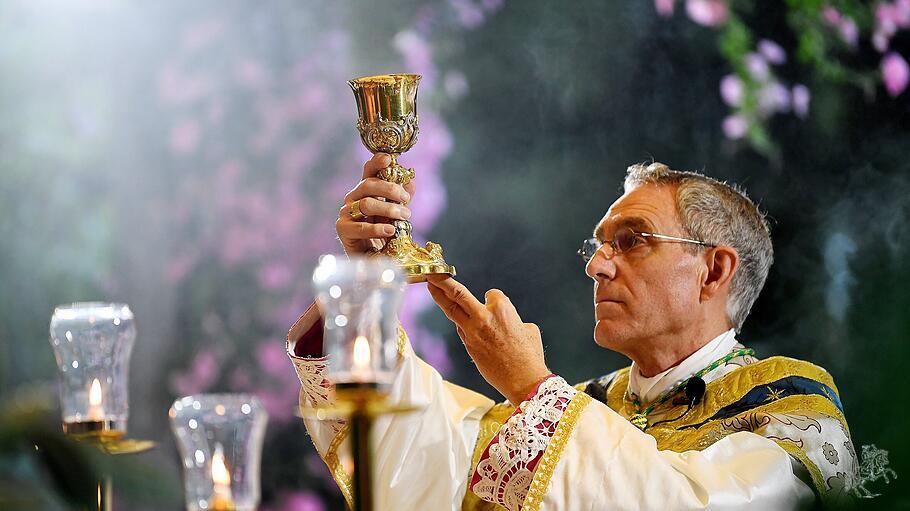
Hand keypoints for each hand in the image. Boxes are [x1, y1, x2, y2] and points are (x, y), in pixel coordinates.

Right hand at [336, 153, 414, 255]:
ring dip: (388, 209)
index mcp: (365, 191)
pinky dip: (377, 228)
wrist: (371, 260)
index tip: (388, 158)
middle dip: (389, 189)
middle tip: (405, 198)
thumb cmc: (383, 234)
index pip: (368, 172)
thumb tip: (411, 181)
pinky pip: (361, 227)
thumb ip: (402, 198)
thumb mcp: (396, 214)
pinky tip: (391, 231)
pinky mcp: (343, 230)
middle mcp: (353, 199)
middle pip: (368, 185)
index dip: (376, 163)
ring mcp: (346, 213)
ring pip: (366, 204)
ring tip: (405, 216)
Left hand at [426, 275, 550, 403]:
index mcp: (503, 309)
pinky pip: (460, 328)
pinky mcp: (468, 346)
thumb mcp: (528, 329)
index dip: (493, 299)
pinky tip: (455, 316)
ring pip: (452, 310)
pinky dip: (458, 320)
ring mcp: (473, 332)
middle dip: (443, 281)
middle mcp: (484, 318)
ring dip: (440, 297)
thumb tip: (504, 321)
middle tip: (432, 273)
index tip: (494, 303)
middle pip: (458, 294)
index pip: (491, 294)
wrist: (523, 381)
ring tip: (431, 286)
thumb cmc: (530, 356)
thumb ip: (513, 319)